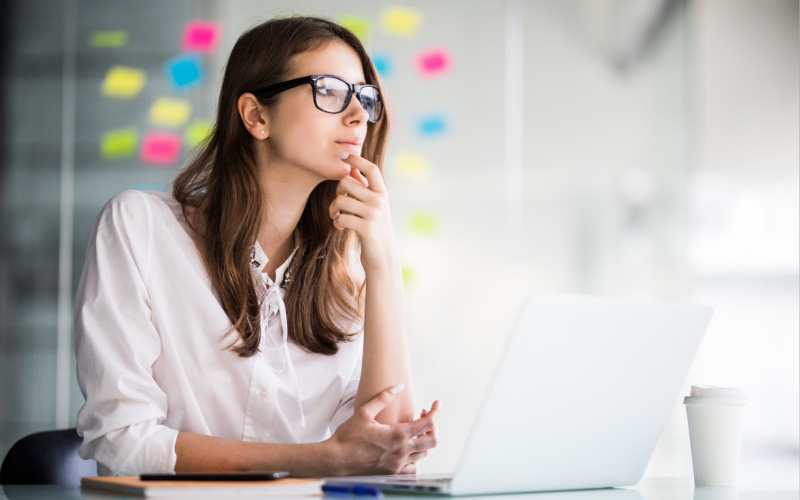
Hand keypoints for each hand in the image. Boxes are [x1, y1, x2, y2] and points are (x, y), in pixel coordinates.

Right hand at [325, 384, 440, 474]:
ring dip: (424, 440)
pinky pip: (413, 467)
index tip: (437, 404)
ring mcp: (398, 464)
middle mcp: (401, 451)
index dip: (436, 411)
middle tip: (424, 416)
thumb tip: (399, 386)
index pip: (428, 423)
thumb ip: (383, 398)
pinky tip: (407, 449)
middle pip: (432, 440)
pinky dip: (416, 457)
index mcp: (397, 435)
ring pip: (424, 453)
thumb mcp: (364, 413)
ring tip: (414, 430)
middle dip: (433, 426)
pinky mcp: (392, 473)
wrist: (336, 460)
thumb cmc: (348, 437)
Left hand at [329, 155, 396, 273]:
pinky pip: (341, 217)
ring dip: (333, 209)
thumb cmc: (374, 228)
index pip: (371, 168)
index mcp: (382, 192)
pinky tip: (340, 227)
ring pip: (340, 199)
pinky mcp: (365, 228)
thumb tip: (352, 168)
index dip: (356, 159)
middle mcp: (380, 200)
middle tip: (338, 203)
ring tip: (336, 216)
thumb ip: (365, 188)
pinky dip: (336, 222)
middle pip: (347, 181)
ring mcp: (374, 214)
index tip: (343, 155)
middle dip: (337, 191)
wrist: (382, 256)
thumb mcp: (374, 206)